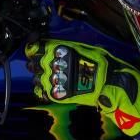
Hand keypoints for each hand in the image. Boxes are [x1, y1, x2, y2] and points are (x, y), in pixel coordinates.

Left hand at [25, 40, 139, 134]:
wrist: (107, 85)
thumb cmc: (101, 64)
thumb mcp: (84, 48)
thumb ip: (68, 47)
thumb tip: (58, 45)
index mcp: (59, 50)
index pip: (34, 47)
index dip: (32, 47)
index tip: (34, 45)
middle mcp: (51, 64)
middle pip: (33, 63)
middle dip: (37, 62)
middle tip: (45, 63)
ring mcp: (52, 80)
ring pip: (36, 78)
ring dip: (40, 76)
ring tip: (52, 77)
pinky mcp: (55, 94)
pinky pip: (41, 91)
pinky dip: (43, 89)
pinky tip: (52, 87)